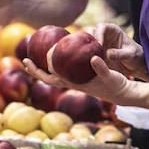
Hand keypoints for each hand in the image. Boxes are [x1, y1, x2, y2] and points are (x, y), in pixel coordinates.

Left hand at [21, 52, 138, 108]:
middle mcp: (73, 82)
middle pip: (49, 77)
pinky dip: (58, 63)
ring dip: (45, 66)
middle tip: (25, 58)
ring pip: (56, 74)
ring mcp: (77, 80)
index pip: (51, 77)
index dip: (38, 70)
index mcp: (75, 83)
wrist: (123, 93)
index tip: (28, 60)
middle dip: (36, 69)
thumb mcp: (111, 77)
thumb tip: (93, 58)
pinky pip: (66, 69)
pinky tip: (59, 55)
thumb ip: (102, 69)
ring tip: (37, 55)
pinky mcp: (83, 76)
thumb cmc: (117, 86)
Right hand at [89, 23, 148, 80]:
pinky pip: (87, 53)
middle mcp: (103, 35)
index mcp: (113, 30)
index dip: (98, 35)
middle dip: (88, 41)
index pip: (102, 27)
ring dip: (85, 49)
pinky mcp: (95, 53)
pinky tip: (86, 64)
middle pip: (90, 32)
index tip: (98, 46)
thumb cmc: (135, 56)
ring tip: (87, 59)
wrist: (135, 65)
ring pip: (86, 42)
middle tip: (90, 53)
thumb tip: (107, 54)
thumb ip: (120, 54)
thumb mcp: (131, 55)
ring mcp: (98, 44)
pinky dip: (85, 57)